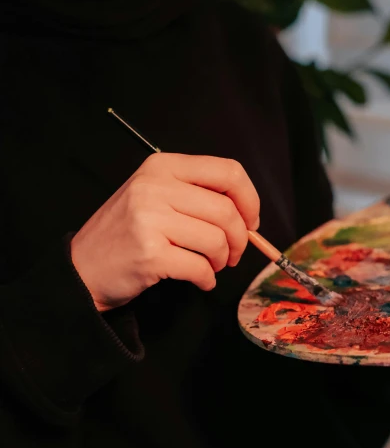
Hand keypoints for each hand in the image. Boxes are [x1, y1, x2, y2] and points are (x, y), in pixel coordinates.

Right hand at [71, 153, 259, 310]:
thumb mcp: (154, 196)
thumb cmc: (126, 233)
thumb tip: (249, 216)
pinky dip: (207, 280)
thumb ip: (197, 195)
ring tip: (210, 266)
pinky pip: (200, 268)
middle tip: (232, 254)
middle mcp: (154, 187)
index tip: (250, 221)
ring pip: (217, 241)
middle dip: (240, 239)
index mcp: (162, 167)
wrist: (81, 268)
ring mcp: (150, 220)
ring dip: (222, 261)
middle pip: (227, 211)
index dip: (249, 200)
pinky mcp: (150, 254)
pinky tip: (199, 280)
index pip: (228, 172)